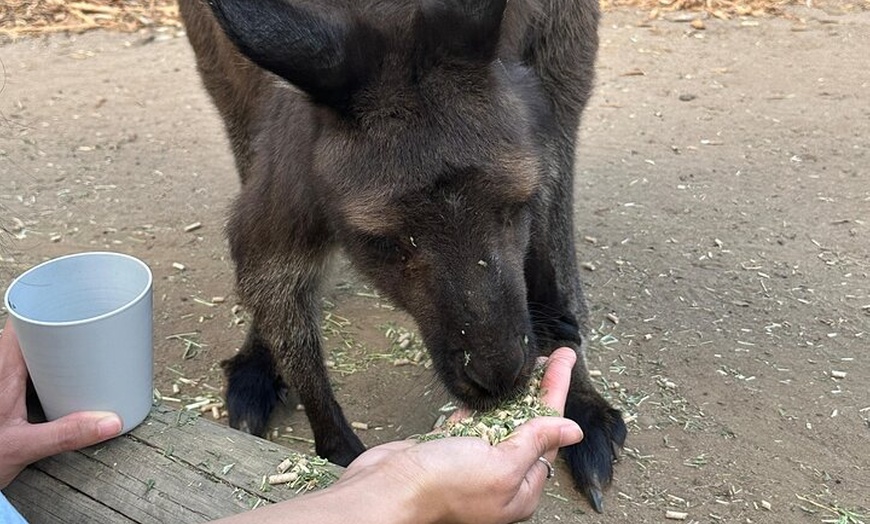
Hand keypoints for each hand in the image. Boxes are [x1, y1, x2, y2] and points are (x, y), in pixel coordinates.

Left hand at [0, 318, 122, 488]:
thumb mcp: (22, 447)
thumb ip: (66, 435)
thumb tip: (109, 422)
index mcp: (1, 371)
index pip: (20, 324)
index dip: (45, 310)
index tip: (71, 307)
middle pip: (27, 335)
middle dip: (57, 330)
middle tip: (85, 330)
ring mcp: (0, 382)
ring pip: (26, 353)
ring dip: (51, 350)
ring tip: (79, 352)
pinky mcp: (2, 397)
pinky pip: (24, 371)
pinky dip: (44, 369)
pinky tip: (61, 381)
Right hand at [339, 347, 581, 523]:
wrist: (389, 488)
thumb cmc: (445, 484)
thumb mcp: (502, 463)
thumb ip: (535, 442)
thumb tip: (573, 431)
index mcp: (520, 487)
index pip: (548, 432)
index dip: (556, 391)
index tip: (565, 358)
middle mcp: (500, 477)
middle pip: (529, 424)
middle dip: (541, 389)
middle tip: (554, 354)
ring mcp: (472, 463)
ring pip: (501, 421)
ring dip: (515, 392)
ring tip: (528, 363)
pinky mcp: (447, 450)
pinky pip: (471, 423)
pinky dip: (481, 405)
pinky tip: (490, 386)